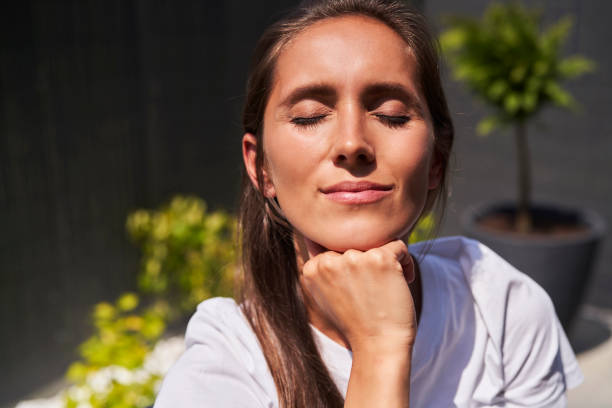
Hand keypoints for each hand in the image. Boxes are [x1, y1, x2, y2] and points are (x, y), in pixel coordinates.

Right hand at [300, 239, 416, 353]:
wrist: (378, 347)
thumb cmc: (355, 325)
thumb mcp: (324, 299)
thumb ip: (322, 273)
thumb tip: (322, 244)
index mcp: (311, 269)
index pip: (335, 250)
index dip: (351, 268)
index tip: (360, 288)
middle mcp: (329, 262)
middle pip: (355, 246)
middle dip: (368, 264)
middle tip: (375, 289)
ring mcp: (354, 259)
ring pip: (376, 244)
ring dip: (386, 262)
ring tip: (388, 287)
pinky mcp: (380, 259)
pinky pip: (399, 246)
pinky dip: (406, 262)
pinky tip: (405, 281)